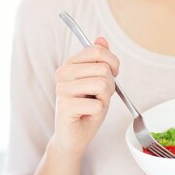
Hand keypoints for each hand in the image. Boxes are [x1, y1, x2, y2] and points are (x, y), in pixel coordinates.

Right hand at [51, 36, 119, 156]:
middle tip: (98, 97)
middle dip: (110, 86)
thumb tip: (101, 38)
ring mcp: (62, 89)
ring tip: (92, 105)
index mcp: (70, 64)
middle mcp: (62, 73)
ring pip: (102, 85)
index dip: (113, 64)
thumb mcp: (99, 81)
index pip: (98, 51)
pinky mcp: (64, 105)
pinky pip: (97, 104)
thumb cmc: (88, 108)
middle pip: (103, 69)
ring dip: (104, 99)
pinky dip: (98, 112)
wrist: (74, 136)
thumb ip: (100, 60)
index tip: (111, 76)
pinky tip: (87, 115)